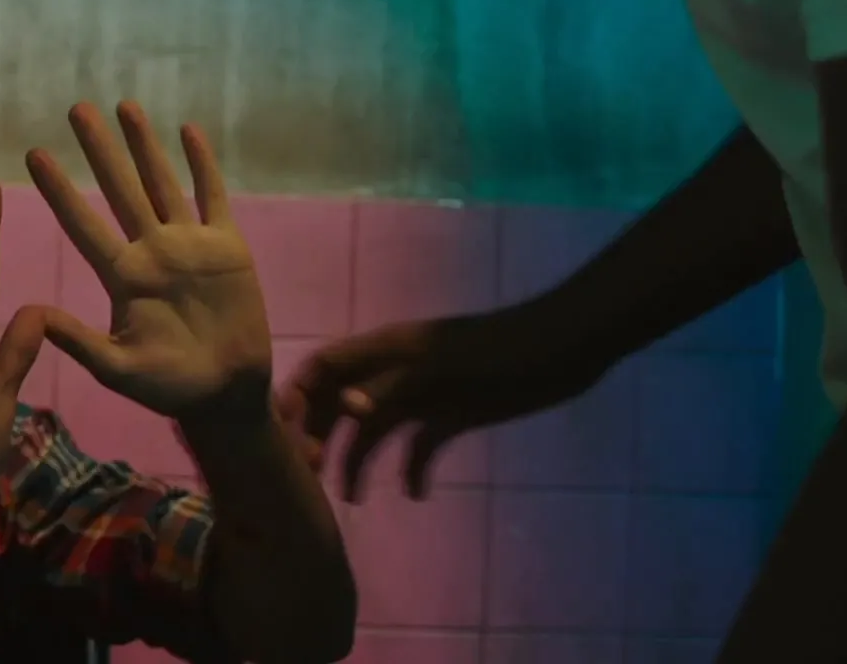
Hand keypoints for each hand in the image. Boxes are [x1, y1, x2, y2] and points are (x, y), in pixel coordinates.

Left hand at [26, 101, 273, 420]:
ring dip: (144, 145)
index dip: (60, 190)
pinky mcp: (226, 247)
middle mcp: (151, 251)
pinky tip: (188, 131)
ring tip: (124, 104)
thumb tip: (34, 315)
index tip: (34, 155)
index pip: (83, 225)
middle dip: (99, 149)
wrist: (226, 394)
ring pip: (161, 183)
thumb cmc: (171, 388)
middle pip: (120, 189)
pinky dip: (202, 164)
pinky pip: (212, 197)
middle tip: (75, 108)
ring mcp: (189, 245)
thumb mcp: (119, 369)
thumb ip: (80, 342)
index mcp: (123, 277)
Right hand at [292, 308, 616, 500]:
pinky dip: (411, 470)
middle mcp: (394, 373)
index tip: (281, 435)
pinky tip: (414, 493)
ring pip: (374, 429)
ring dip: (357, 460)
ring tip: (351, 498)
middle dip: (319, 436)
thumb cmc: (502, 350)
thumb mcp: (445, 366)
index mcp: (385, 350)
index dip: (298, 395)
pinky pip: (418, 446)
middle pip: (340, 403)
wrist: (565, 348)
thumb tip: (349, 411)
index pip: (324, 368)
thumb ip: (395, 386)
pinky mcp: (451, 415)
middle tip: (311, 475)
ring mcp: (422, 395)